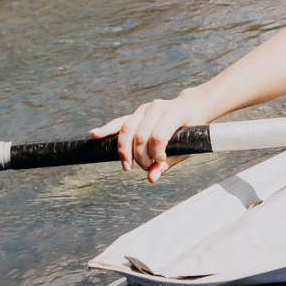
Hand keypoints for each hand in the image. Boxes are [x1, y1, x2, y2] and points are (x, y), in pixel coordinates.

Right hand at [92, 91, 214, 183]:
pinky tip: (95, 134)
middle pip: (140, 135)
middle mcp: (157, 108)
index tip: (159, 162)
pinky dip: (107, 129)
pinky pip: (120, 122)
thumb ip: (167, 163)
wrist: (190, 107)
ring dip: (124, 150)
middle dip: (139, 156)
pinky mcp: (136, 113)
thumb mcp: (185, 147)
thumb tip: (151, 178)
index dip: (156, 153)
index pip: (157, 135)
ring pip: (127, 128)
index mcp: (173, 114)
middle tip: (145, 167)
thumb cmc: (190, 130)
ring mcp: (145, 108)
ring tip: (127, 166)